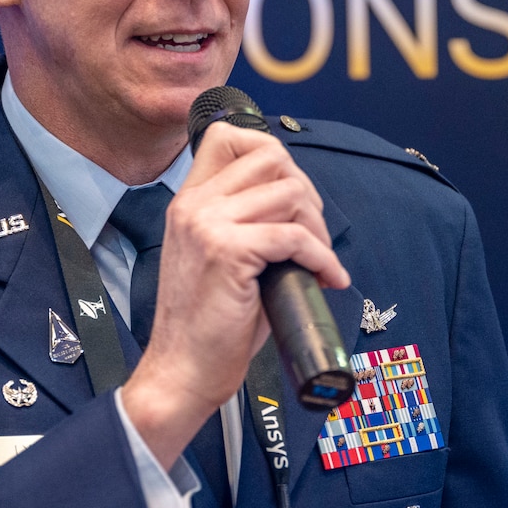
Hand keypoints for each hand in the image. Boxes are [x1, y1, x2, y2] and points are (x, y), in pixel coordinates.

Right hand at [118, 122, 349, 466]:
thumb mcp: (220, 258)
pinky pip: (294, 237)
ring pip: (289, 192)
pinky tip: (326, 279)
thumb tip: (299, 202)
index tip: (290, 195)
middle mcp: (194, 205)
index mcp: (189, 202)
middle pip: (271, 156)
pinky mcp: (227, 252)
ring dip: (317, 227)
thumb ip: (247, 221)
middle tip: (312, 235)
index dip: (271, 154)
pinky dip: (322, 258)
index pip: (228, 136)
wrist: (182, 371)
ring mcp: (208, 225)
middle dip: (306, 192)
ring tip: (317, 261)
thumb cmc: (208, 325)